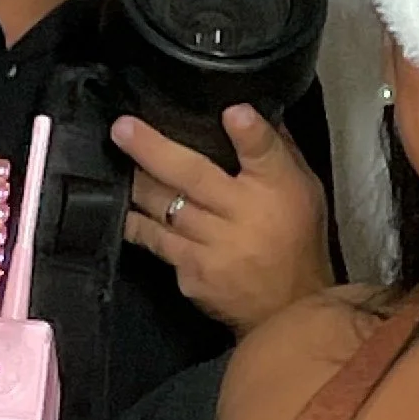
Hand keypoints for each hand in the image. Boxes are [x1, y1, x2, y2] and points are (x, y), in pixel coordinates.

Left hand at [114, 105, 334, 329]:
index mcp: (274, 192)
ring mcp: (211, 251)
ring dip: (135, 188)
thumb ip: (275, 152)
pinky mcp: (192, 276)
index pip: (264, 153)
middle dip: (151, 150)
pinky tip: (130, 213)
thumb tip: (244, 111)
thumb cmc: (298, 240)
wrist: (292, 308)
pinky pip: (159, 245)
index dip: (249, 132)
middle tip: (122, 129)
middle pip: (191, 176)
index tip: (233, 112)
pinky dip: (141, 227)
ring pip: (162, 211)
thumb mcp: (303, 189)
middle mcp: (240, 220)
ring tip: (115, 167)